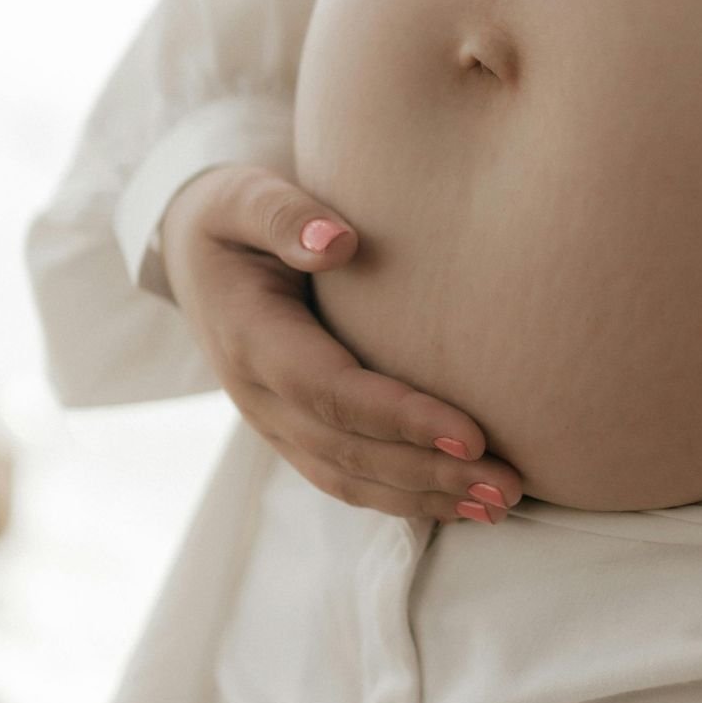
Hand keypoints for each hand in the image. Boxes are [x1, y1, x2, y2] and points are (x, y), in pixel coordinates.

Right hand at [160, 163, 520, 524]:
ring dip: (424, 499)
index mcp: (249, 336)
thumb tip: (337, 241)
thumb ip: (284, 216)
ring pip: (347, 478)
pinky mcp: (293, 431)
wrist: (195, 250)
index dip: (398, 417)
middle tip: (506, 484)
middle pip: (345, 450)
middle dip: (428, 473)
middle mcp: (257, 394)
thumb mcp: (244, 197)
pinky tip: (461, 502)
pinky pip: (346, 477)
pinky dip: (404, 497)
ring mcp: (272, 421)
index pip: (329, 390)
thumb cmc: (234, 216)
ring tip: (498, 504)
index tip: (471, 433)